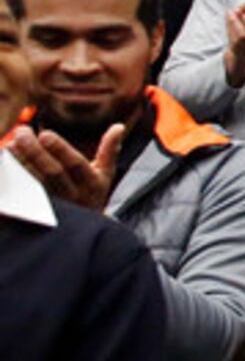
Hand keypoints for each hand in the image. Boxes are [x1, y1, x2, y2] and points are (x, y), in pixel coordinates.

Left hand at [6, 122, 123, 212]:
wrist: (81, 233)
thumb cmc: (91, 195)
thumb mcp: (105, 175)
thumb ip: (109, 150)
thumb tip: (118, 126)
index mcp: (91, 184)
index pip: (76, 165)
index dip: (60, 149)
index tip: (45, 134)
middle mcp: (72, 196)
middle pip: (52, 173)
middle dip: (35, 151)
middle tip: (22, 132)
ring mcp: (53, 206)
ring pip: (34, 182)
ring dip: (19, 162)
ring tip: (11, 144)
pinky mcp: (36, 212)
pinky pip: (20, 195)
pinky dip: (11, 178)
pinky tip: (5, 162)